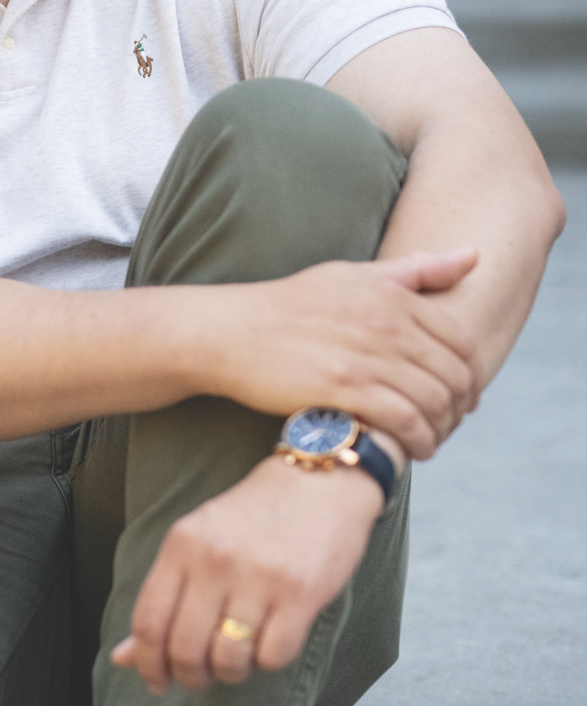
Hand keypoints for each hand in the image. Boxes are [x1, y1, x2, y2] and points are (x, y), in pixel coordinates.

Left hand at [112, 454, 384, 693]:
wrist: (319, 483)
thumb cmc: (254, 515)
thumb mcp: (198, 540)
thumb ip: (164, 596)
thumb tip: (122, 657)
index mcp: (183, 544)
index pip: (149, 622)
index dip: (147, 665)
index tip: (156, 683)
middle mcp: (215, 560)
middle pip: (185, 649)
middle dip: (191, 677)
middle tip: (202, 676)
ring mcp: (258, 577)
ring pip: (228, 660)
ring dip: (231, 672)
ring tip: (239, 655)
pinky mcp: (300, 594)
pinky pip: (273, 657)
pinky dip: (269, 660)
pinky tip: (271, 638)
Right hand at [198, 249, 478, 459]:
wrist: (231, 332)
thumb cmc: (292, 304)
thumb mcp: (352, 275)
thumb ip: (415, 270)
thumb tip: (473, 255)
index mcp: (392, 294)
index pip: (461, 340)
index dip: (470, 373)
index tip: (462, 393)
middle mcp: (385, 322)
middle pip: (453, 375)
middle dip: (459, 407)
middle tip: (449, 423)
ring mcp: (365, 355)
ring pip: (433, 402)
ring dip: (441, 429)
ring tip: (430, 441)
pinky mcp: (343, 388)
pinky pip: (403, 421)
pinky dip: (418, 441)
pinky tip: (413, 450)